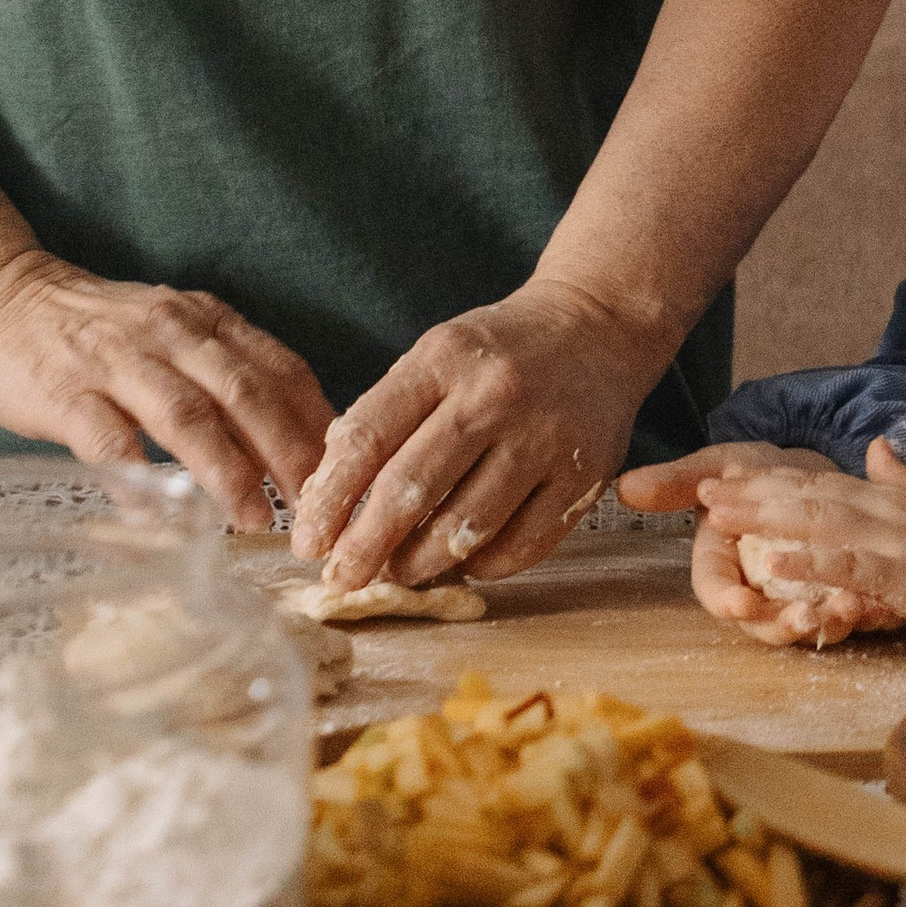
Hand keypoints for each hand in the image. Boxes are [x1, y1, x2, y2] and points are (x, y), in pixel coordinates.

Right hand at [0, 248, 333, 524]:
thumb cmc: (96, 331)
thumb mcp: (174, 332)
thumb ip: (226, 374)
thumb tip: (295, 439)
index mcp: (204, 321)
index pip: (280, 369)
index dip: (318, 424)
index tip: (350, 475)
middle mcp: (169, 334)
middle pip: (246, 393)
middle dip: (289, 454)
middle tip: (317, 509)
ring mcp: (116, 363)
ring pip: (186, 415)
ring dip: (227, 470)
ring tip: (253, 518)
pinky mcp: (64, 394)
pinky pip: (107, 440)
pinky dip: (137, 479)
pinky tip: (159, 516)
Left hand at [290, 277, 663, 589]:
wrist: (598, 328)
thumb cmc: (500, 351)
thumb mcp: (437, 354)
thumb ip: (386, 413)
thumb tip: (329, 494)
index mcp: (443, 358)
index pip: (368, 436)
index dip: (329, 498)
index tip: (307, 540)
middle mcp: (494, 396)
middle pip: (412, 488)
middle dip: (366, 545)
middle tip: (341, 578)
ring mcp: (543, 438)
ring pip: (466, 526)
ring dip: (421, 563)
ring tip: (397, 573)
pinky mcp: (584, 476)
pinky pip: (521, 545)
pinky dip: (482, 566)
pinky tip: (462, 564)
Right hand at [617, 441, 865, 643]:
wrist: (807, 472)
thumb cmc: (756, 472)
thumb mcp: (715, 466)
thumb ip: (676, 482)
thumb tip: (625, 488)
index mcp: (724, 566)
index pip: (717, 593)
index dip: (727, 602)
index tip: (742, 604)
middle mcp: (759, 592)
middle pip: (765, 625)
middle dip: (785, 626)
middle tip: (808, 617)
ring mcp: (798, 599)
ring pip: (810, 627)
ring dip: (830, 624)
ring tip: (850, 608)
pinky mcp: (836, 598)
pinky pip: (850, 617)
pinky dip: (867, 615)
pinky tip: (883, 605)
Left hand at [692, 439, 905, 658]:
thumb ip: (905, 483)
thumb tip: (880, 448)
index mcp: (892, 500)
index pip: (821, 484)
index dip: (770, 480)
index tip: (724, 477)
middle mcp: (890, 510)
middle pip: (809, 494)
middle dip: (752, 492)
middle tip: (701, 489)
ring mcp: (898, 539)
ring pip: (820, 521)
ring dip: (764, 516)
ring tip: (716, 515)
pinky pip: (848, 566)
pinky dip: (807, 561)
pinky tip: (769, 563)